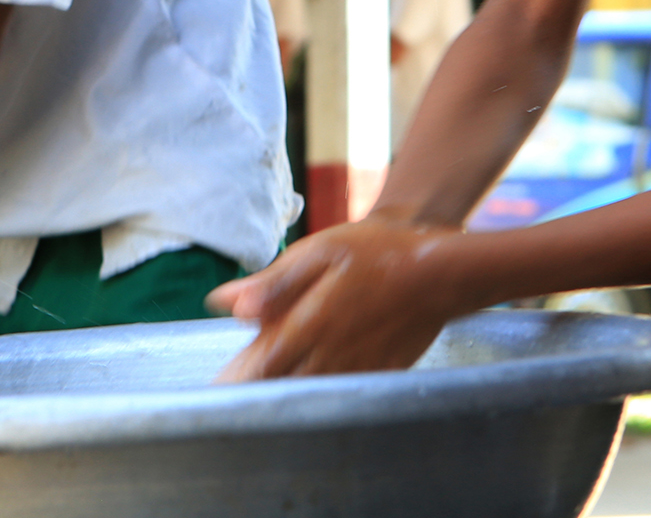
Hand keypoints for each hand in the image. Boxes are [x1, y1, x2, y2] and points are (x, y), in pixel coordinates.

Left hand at [207, 218, 473, 381]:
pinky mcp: (374, 377)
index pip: (260, 367)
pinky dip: (313, 397)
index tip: (212, 388)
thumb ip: (274, 283)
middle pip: (278, 388)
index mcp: (309, 326)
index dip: (234, 382)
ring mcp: (354, 372)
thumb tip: (227, 304)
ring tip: (253, 398)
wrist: (438, 271)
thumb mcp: (320, 252)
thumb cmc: (376, 253)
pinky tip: (300, 391)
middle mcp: (329, 357)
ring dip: (278, 399)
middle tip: (224, 396)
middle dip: (250, 394)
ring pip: (305, 396)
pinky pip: (335, 395)